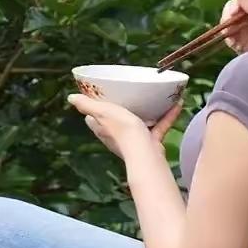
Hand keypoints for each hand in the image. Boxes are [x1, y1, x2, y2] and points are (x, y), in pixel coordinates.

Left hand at [67, 93, 182, 160]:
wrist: (144, 152)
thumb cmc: (122, 130)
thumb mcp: (102, 112)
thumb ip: (87, 105)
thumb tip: (70, 98)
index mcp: (103, 128)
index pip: (93, 118)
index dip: (94, 109)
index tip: (100, 96)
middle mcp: (116, 136)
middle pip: (115, 122)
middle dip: (121, 111)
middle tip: (128, 95)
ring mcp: (134, 141)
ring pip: (139, 125)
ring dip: (146, 113)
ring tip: (154, 98)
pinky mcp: (151, 143)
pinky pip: (159, 127)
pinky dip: (167, 117)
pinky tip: (177, 104)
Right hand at [220, 0, 247, 53]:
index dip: (239, 0)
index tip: (234, 12)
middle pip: (235, 3)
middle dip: (229, 13)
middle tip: (228, 24)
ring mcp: (246, 24)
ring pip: (229, 16)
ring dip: (226, 26)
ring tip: (230, 37)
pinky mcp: (239, 37)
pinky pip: (228, 32)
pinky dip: (228, 37)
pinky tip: (232, 44)